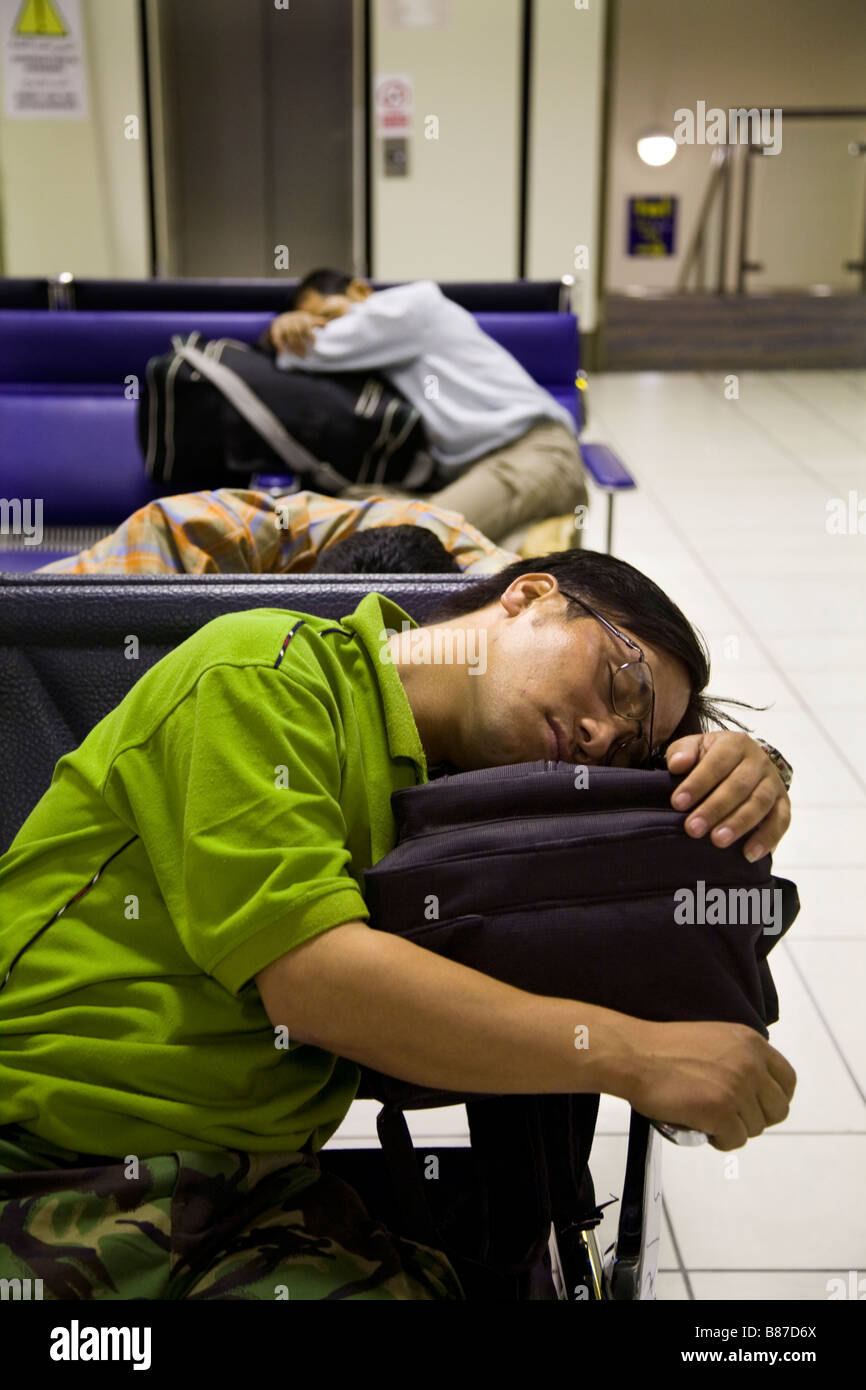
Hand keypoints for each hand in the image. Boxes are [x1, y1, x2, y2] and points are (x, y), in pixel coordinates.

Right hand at [269, 310, 326, 356]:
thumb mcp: (308, 319)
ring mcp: (283, 323)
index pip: (306, 325)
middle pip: (296, 332)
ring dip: (293, 347)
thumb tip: (326, 325)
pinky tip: (282, 353)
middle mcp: (292, 319)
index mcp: (302, 317)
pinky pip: (276, 336)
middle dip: (300, 345)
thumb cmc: (300, 322)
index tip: (313, 345)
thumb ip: (317, 322)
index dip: (310, 335)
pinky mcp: (275, 328)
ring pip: (288, 336)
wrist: (283, 318)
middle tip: (305, 356)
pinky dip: (279, 345)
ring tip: (299, 356)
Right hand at [627, 1018, 795, 1150]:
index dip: (775, 1098)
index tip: (759, 1105)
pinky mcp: (721, 1113)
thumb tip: (755, 1087)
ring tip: (709, 1119)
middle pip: (777, 1109)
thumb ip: (739, 1057)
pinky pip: (735, 1141)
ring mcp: (738, 1089)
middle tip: (732, 1117)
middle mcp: (751, 1064)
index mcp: (751, 1043)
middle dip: (757, 1118)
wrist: (635, 1055)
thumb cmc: (664, 1048)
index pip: (787, 1080)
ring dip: (734, 1129)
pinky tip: (704, 1129)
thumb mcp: (715, 1039)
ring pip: (755, 1128)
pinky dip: (720, 1141)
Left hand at [665, 730, 790, 861]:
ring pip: (760, 803)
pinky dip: (767, 838)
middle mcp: (759, 761)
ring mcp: (774, 783)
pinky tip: (749, 854)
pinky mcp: (783, 804)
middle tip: (693, 829)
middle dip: (715, 808)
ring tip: (718, 842)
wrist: (741, 763)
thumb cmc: (710, 758)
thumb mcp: (694, 748)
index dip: (697, 783)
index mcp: (735, 744)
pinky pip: (781, 821)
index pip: (717, 763)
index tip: (677, 803)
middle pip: (739, 785)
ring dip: (739, 824)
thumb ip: (682, 752)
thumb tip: (676, 764)